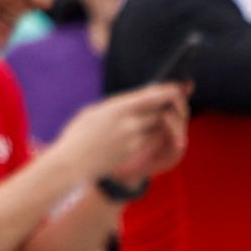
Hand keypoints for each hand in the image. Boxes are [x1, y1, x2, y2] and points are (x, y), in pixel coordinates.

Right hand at [53, 80, 186, 184]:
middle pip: (161, 112)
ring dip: (163, 122)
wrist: (72, 163)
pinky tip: (149, 132)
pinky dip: (155, 135)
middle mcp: (129, 123)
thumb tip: (134, 102)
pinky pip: (153, 141)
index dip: (169, 91)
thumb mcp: (94, 111)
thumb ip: (116, 106)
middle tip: (176, 106)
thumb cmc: (77, 135)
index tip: (178, 87)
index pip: (152, 96)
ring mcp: (133, 140)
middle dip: (171, 108)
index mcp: (117, 107)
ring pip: (160, 127)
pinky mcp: (134, 153)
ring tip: (161, 118)